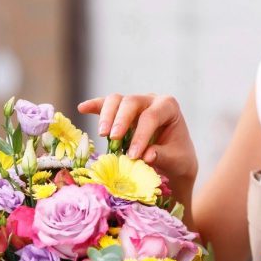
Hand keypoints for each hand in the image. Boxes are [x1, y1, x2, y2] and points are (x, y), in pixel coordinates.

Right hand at [77, 93, 198, 188]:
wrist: (175, 159)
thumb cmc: (178, 158)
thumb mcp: (177, 160)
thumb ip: (163, 156)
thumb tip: (146, 155)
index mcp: (169, 107)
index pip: (151, 116)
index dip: (141, 135)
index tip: (133, 155)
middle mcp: (151, 100)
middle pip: (131, 102)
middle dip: (121, 120)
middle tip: (115, 139)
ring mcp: (135, 104)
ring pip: (116, 100)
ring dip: (107, 115)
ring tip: (103, 134)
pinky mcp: (121, 112)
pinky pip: (106, 104)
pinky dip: (95, 106)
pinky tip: (82, 108)